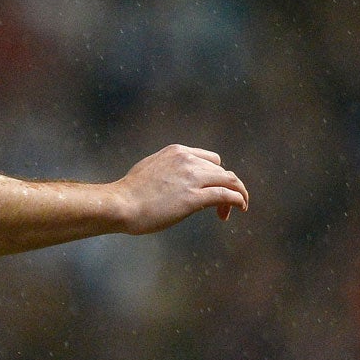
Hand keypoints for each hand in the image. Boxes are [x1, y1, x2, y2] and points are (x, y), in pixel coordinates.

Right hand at [115, 145, 249, 233]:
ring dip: (238, 193)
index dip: (215, 175)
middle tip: (221, 205)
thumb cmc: (127, 193)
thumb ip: (165, 169)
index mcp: (177, 152)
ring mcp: (193, 179)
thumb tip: (171, 179)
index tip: (211, 189)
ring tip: (240, 206)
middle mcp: (188, 161)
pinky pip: (226, 195)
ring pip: (230, 181)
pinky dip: (238, 200)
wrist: (118, 205)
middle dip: (225, 186)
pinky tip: (240, 208)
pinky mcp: (195, 198)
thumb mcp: (148, 169)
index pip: (210, 159)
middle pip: (221, 171)